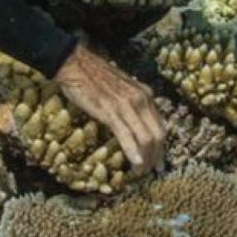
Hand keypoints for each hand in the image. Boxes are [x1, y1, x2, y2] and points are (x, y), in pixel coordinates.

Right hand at [52, 44, 167, 172]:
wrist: (76, 63)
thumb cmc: (96, 77)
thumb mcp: (123, 88)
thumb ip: (132, 103)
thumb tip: (135, 122)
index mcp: (145, 94)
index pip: (160, 125)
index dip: (161, 147)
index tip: (158, 161)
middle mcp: (141, 99)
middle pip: (158, 134)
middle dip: (156, 157)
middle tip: (151, 171)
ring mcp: (126, 105)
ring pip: (145, 137)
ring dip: (145, 159)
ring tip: (140, 172)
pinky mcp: (110, 111)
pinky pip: (125, 135)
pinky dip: (132, 151)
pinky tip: (134, 164)